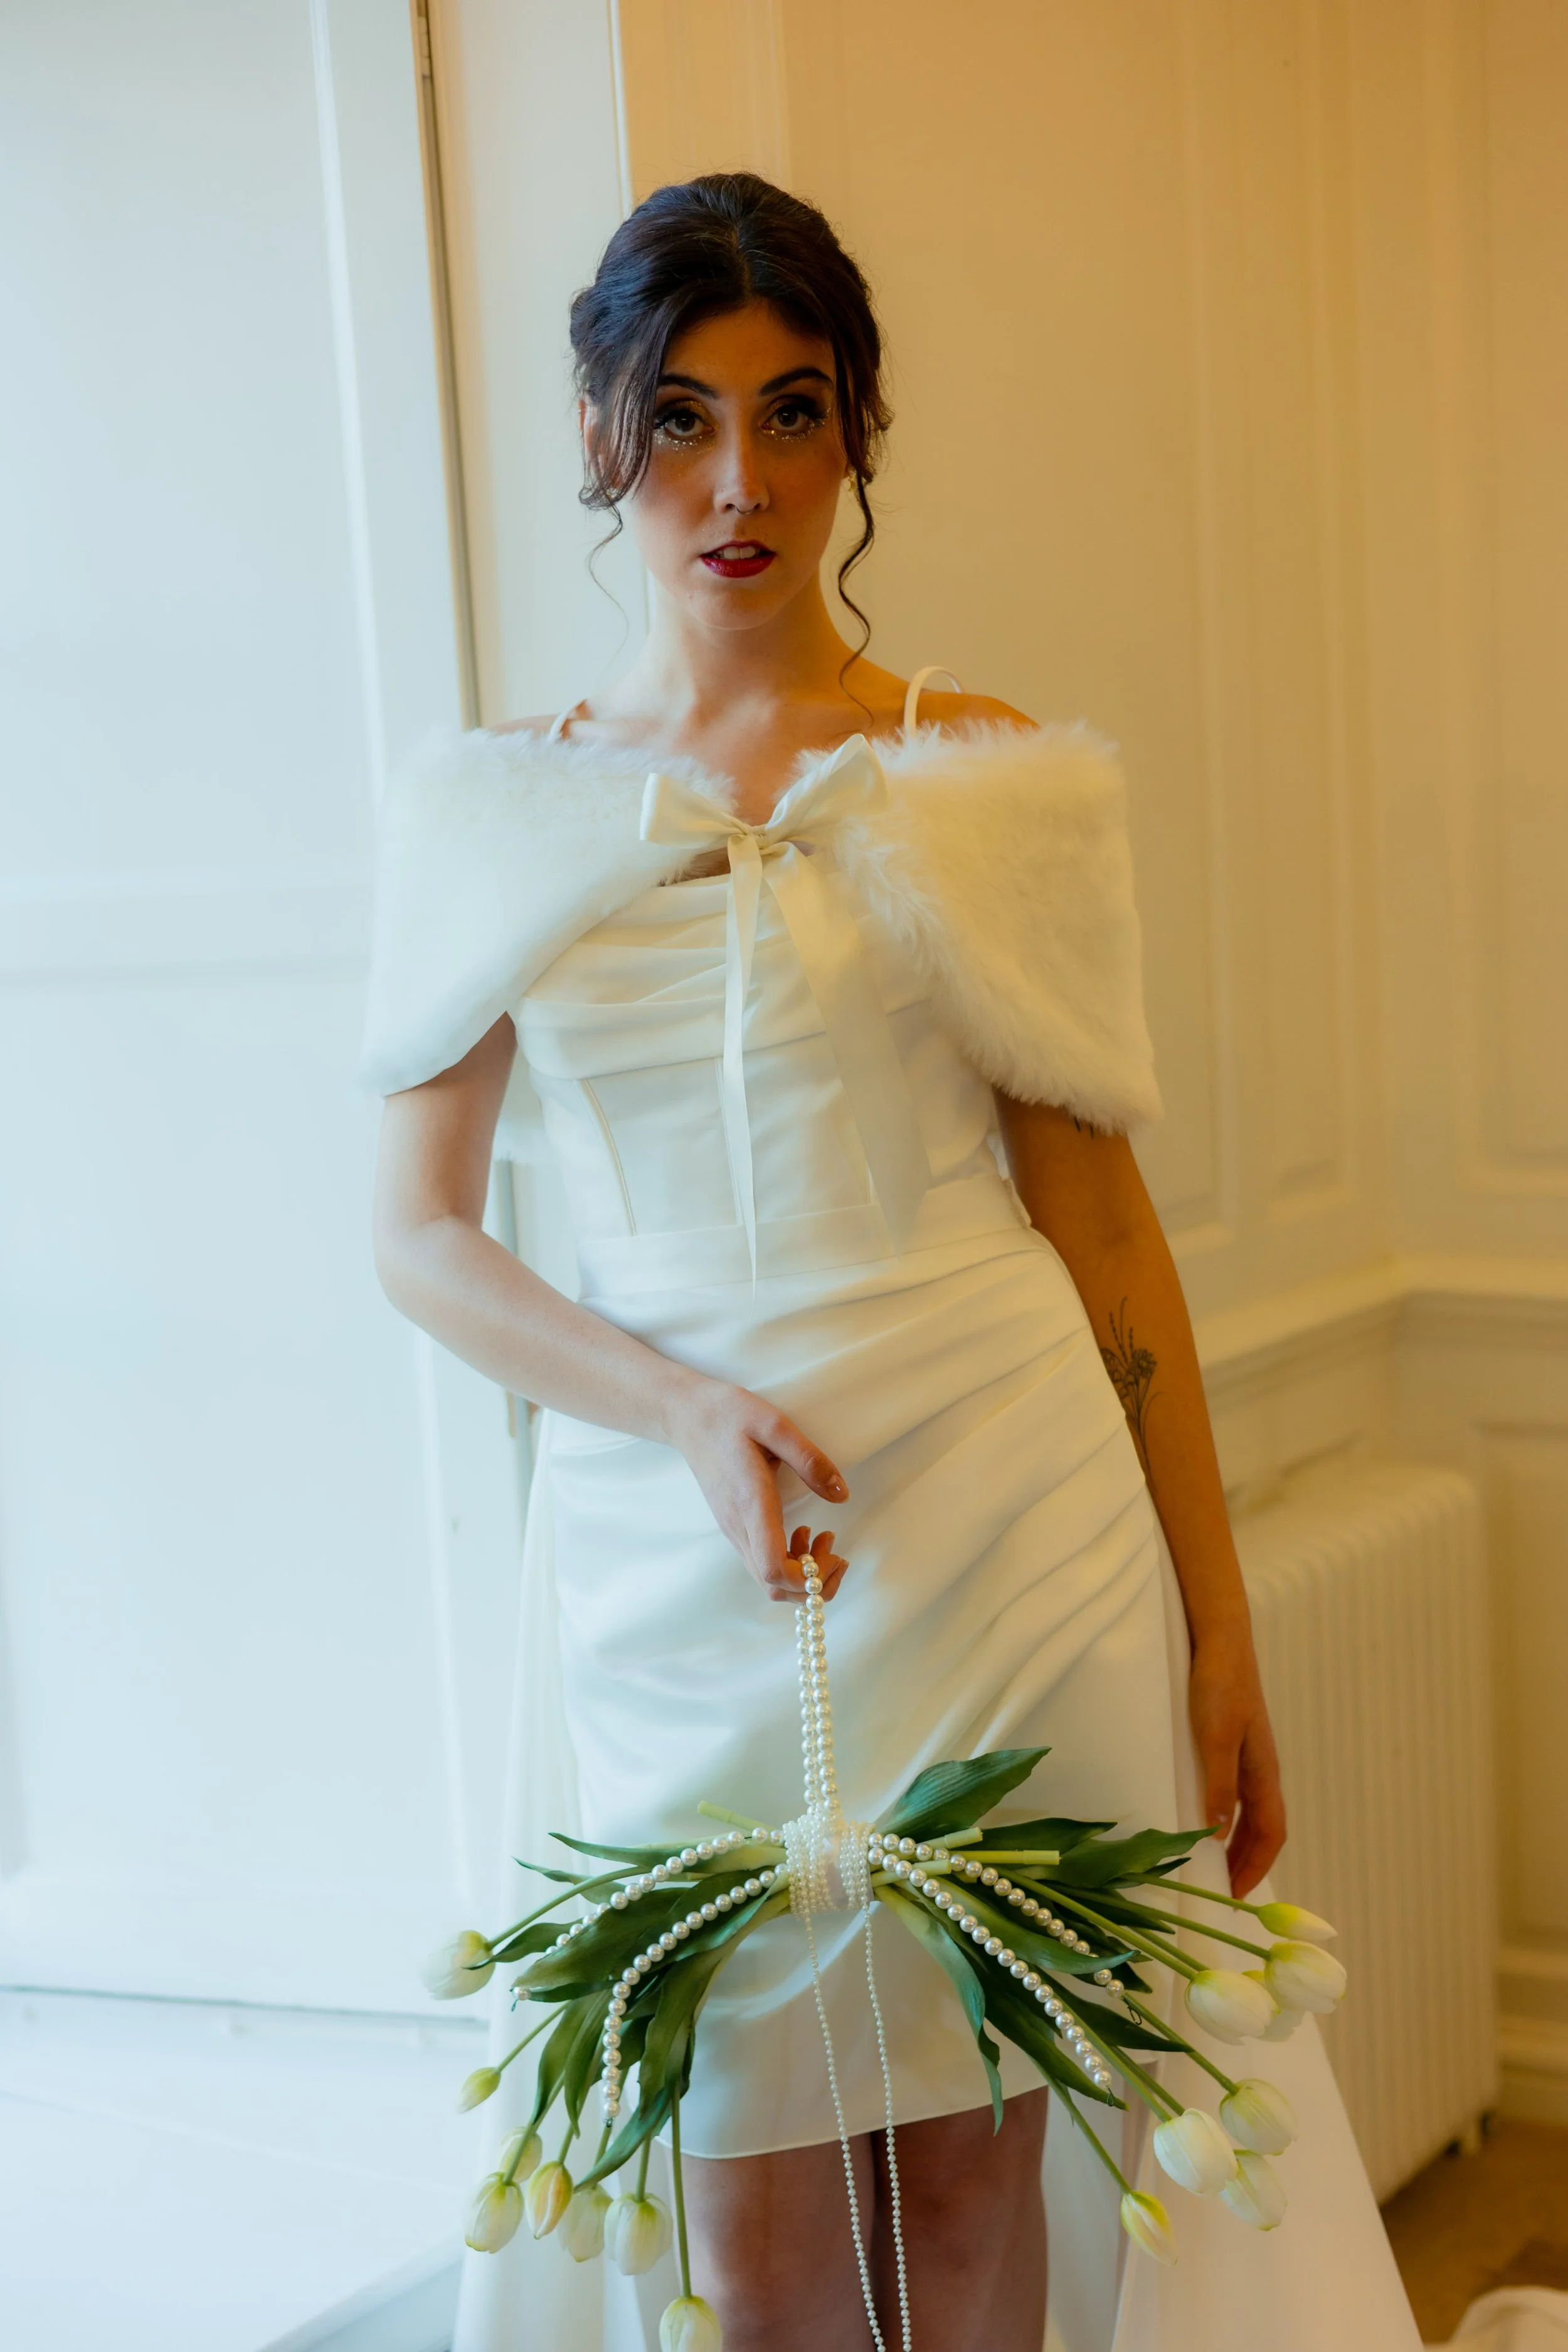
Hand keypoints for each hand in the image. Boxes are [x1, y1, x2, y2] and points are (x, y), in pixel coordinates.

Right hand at [662, 1375, 849, 1602]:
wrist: (686, 1415)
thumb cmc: (729, 1415)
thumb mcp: (775, 1425)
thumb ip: (809, 1460)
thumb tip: (841, 1495)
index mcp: (751, 1504)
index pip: (774, 1570)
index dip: (808, 1578)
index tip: (833, 1552)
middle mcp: (739, 1527)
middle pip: (774, 1587)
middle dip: (814, 1582)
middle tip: (836, 1548)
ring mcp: (733, 1531)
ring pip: (768, 1580)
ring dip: (802, 1573)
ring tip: (823, 1538)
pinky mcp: (734, 1527)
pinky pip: (762, 1563)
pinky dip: (789, 1561)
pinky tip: (801, 1532)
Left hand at [1187, 1628, 1285, 1895]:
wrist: (1220, 1640)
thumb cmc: (1219, 1686)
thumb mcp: (1215, 1739)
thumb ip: (1219, 1785)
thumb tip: (1219, 1834)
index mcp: (1263, 1773)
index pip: (1271, 1834)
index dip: (1256, 1866)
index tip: (1236, 1896)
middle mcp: (1260, 1770)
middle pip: (1263, 1829)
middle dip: (1247, 1862)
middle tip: (1223, 1889)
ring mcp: (1248, 1757)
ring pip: (1249, 1812)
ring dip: (1237, 1841)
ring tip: (1213, 1864)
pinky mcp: (1231, 1743)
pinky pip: (1235, 1792)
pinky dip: (1226, 1815)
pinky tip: (1205, 1817)